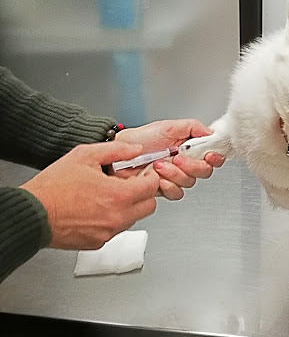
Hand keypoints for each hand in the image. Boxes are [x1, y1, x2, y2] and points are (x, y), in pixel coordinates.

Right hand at [21, 141, 159, 249]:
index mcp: (118, 195)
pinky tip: (99, 208)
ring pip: (134, 219)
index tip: (145, 173)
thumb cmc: (54, 187)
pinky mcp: (97, 243)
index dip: (151, 177)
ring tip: (111, 194)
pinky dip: (114, 219)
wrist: (32, 214)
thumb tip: (136, 149)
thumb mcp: (85, 155)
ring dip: (130, 207)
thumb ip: (117, 150)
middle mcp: (117, 217)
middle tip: (133, 183)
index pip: (152, 188)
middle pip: (149, 207)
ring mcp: (108, 233)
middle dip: (144, 193)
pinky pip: (116, 230)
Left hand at [115, 119, 224, 199]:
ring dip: (175, 174)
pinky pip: (176, 193)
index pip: (211, 155)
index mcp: (189, 147)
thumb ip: (193, 127)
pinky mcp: (164, 189)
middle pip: (204, 171)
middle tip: (177, 158)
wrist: (120, 154)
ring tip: (159, 165)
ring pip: (189, 182)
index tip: (209, 155)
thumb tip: (211, 133)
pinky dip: (168, 185)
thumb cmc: (140, 139)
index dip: (215, 157)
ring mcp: (175, 176)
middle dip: (192, 166)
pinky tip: (157, 177)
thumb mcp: (168, 126)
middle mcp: (185, 162)